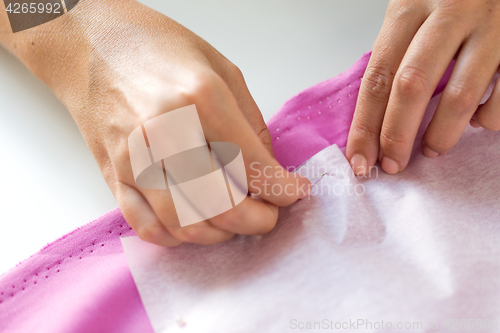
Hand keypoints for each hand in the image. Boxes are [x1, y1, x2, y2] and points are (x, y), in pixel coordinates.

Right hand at [1, 0, 309, 245]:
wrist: (90, 44)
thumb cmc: (157, 48)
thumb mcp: (222, 69)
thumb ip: (250, 123)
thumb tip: (267, 168)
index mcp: (200, 99)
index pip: (253, 166)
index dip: (283, 189)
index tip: (294, 194)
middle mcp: (165, 133)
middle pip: (222, 204)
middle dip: (258, 220)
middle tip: (270, 216)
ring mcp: (135, 159)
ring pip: (187, 224)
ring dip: (222, 234)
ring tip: (236, 222)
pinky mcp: (113, 174)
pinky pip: (147, 226)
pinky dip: (179, 237)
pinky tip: (196, 226)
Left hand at [346, 0, 499, 175]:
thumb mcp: (412, 12)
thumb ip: (397, 53)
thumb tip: (378, 116)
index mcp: (410, 7)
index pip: (378, 76)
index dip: (366, 124)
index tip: (360, 158)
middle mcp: (449, 13)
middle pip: (412, 86)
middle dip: (397, 135)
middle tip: (393, 164)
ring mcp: (490, 26)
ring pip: (460, 95)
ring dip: (442, 134)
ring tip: (432, 149)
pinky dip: (488, 117)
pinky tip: (477, 121)